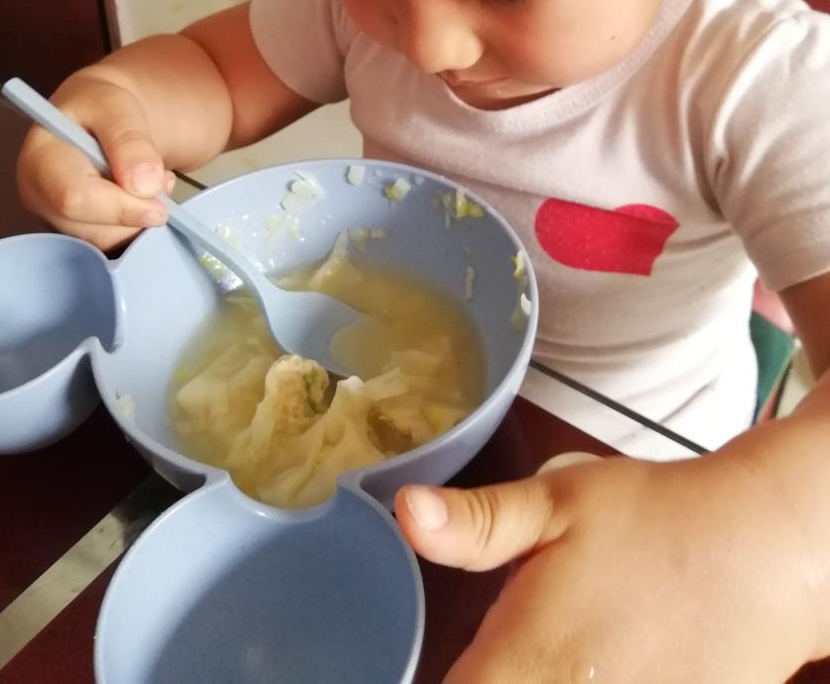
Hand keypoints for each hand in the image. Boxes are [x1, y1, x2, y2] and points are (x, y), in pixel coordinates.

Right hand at [16, 72, 173, 249]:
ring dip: (141, 218)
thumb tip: (145, 187)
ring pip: (106, 240)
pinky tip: (141, 197)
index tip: (160, 202)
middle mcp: (39, 196)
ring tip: (151, 179)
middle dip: (137, 210)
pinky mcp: (77, 231)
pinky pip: (112, 243)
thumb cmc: (102, 106)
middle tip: (162, 178)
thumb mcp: (117, 106)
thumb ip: (130, 140)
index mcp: (41, 159)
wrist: (100, 115)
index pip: (75, 198)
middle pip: (92, 228)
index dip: (121, 206)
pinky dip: (136, 225)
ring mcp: (55, 218)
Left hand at [396, 451, 821, 682]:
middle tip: (501, 645)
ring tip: (560, 640)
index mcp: (519, 663)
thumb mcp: (558, 501)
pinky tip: (601, 660)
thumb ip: (476, 523)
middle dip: (489, 675)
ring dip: (537, 681)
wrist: (763, 553)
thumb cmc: (652, 520)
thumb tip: (404, 512)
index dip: (448, 678)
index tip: (439, 659)